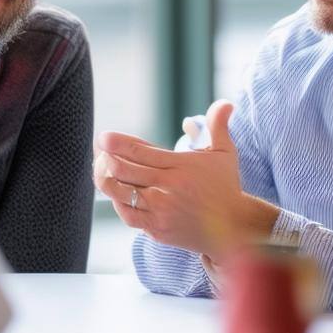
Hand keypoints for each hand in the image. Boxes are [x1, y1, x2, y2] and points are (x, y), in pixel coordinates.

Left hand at [93, 100, 278, 256]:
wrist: (233, 228)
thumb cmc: (226, 186)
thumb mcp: (225, 152)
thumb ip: (218, 125)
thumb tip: (225, 103)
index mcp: (180, 166)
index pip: (140, 151)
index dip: (117, 143)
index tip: (104, 137)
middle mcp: (167, 188)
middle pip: (124, 170)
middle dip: (106, 158)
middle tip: (100, 150)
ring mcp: (161, 210)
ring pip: (121, 193)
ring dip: (105, 179)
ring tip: (101, 169)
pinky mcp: (157, 229)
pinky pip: (128, 215)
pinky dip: (118, 203)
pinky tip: (116, 193)